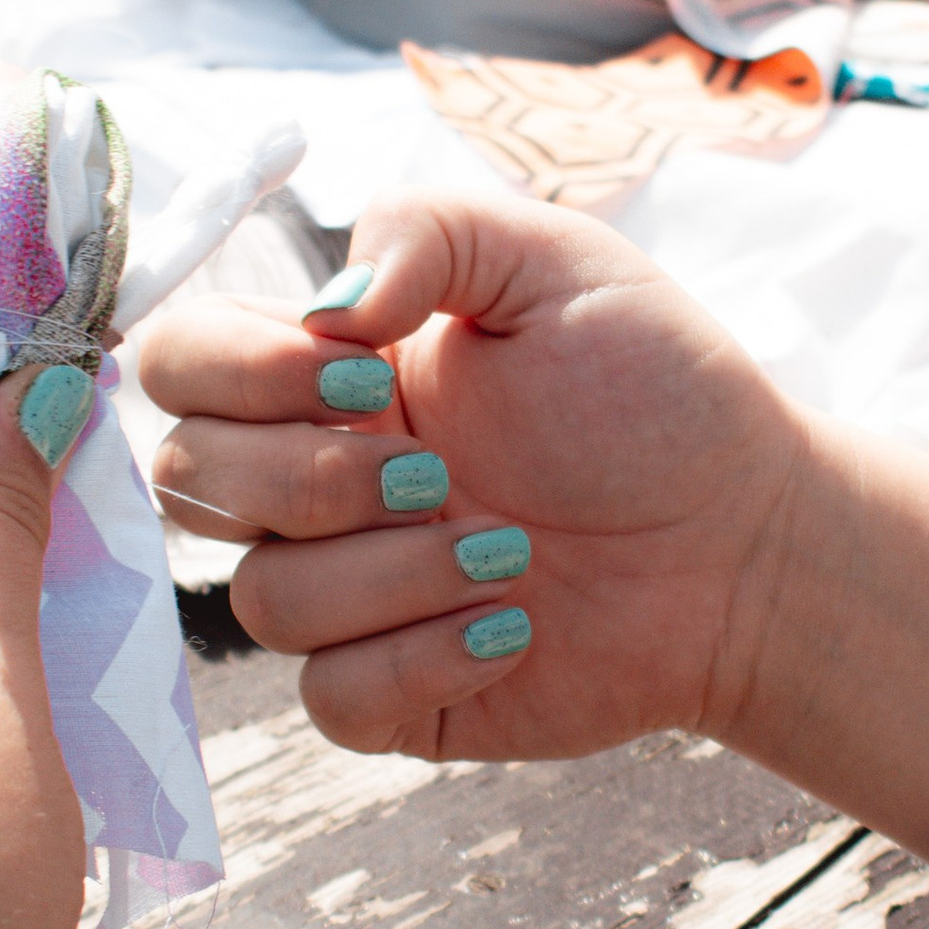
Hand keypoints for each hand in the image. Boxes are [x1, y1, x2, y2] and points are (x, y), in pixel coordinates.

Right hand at [141, 190, 805, 764]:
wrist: (747, 537)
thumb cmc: (656, 391)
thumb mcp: (554, 260)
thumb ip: (427, 231)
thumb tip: (328, 307)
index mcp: (329, 377)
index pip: (181, 363)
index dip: (239, 372)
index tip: (370, 373)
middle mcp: (318, 485)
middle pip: (190, 486)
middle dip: (316, 479)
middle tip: (443, 473)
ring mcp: (350, 595)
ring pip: (263, 602)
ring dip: (392, 575)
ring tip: (512, 553)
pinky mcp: (393, 694)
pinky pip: (330, 697)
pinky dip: (419, 660)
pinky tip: (512, 629)